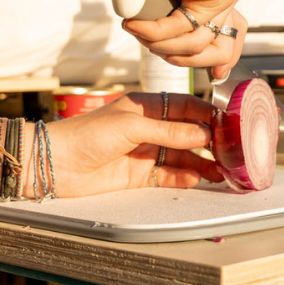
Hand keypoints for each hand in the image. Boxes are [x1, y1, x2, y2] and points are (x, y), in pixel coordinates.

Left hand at [40, 92, 221, 198]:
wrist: (54, 164)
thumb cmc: (85, 135)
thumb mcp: (131, 126)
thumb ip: (168, 131)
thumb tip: (203, 134)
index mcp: (146, 106)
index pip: (185, 106)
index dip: (207, 114)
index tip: (228, 122)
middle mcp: (149, 128)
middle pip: (187, 133)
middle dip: (209, 141)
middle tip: (230, 150)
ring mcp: (145, 151)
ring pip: (181, 157)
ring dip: (201, 163)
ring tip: (221, 170)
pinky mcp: (139, 174)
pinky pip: (168, 175)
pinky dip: (183, 178)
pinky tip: (196, 178)